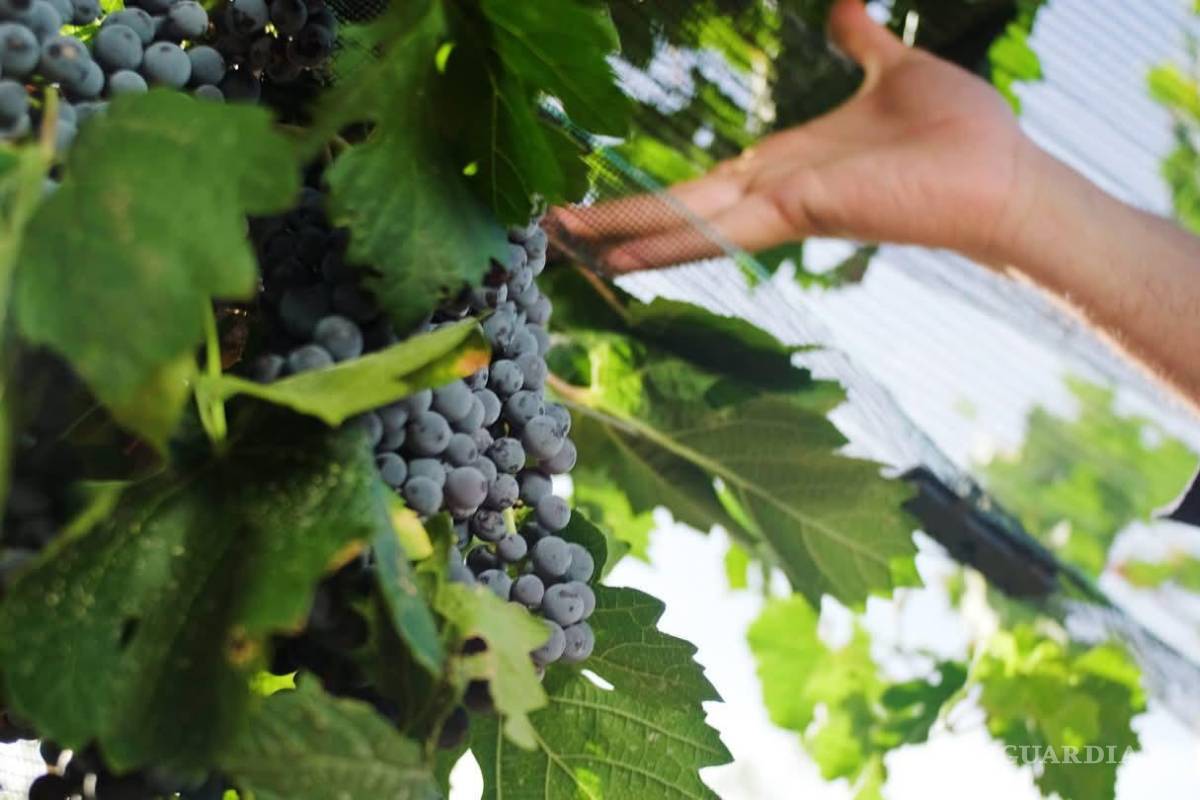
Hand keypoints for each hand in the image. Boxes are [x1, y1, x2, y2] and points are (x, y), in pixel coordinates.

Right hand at [550, 0, 1037, 272]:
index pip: (698, 184)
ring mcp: (781, 207)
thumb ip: (859, 42)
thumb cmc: (958, 133)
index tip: (596, 196)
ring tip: (562, 239)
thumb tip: (848, 6)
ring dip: (621, 232)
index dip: (645, 192)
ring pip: (684, 222)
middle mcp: (771, 192)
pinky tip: (621, 255)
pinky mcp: (799, 211)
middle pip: (674, 207)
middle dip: (611, 217)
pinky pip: (720, 229)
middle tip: (549, 224)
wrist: (1005, 176)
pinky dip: (668, 243)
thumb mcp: (894, 69)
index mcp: (783, 164)